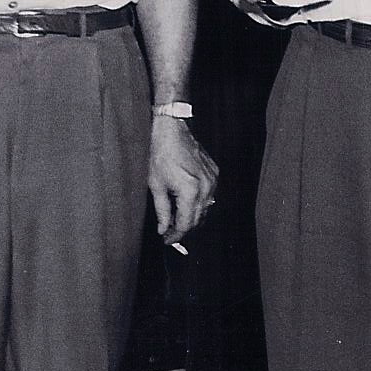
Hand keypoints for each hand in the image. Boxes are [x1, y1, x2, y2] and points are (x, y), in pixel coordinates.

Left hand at [148, 115, 217, 251]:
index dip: (176, 235)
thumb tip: (163, 229)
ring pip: (205, 209)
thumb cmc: (161, 154)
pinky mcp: (214, 174)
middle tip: (169, 233)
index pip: (186, 223)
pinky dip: (198, 203)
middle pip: (197, 219)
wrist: (172, 130)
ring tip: (175, 219)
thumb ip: (162, 211)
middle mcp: (206, 187)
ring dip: (191, 217)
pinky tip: (185, 203)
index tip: (167, 240)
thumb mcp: (156, 185)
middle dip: (183, 228)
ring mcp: (212, 180)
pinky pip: (209, 196)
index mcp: (190, 191)